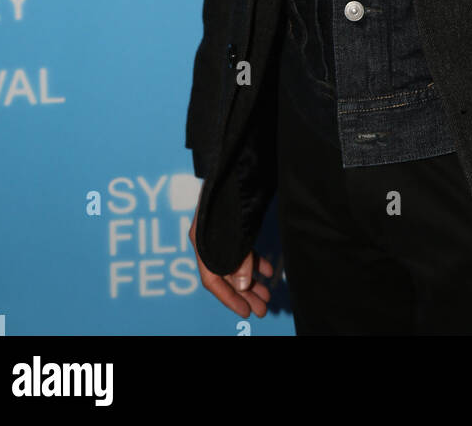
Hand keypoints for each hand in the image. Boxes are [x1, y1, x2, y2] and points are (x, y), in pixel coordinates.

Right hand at [189, 201, 273, 317]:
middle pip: (227, 275)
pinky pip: (244, 249)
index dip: (228, 298)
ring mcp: (223, 233)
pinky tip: (268, 270)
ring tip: (268, 295)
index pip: (212, 279)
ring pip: (237, 264)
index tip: (245, 312)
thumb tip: (243, 284)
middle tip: (263, 309)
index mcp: (203, 241)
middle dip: (245, 294)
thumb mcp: (233, 227)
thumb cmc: (230, 190)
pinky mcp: (235, 226)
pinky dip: (256, 261)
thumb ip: (238, 256)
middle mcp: (210, 240)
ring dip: (252, 281)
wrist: (232, 160)